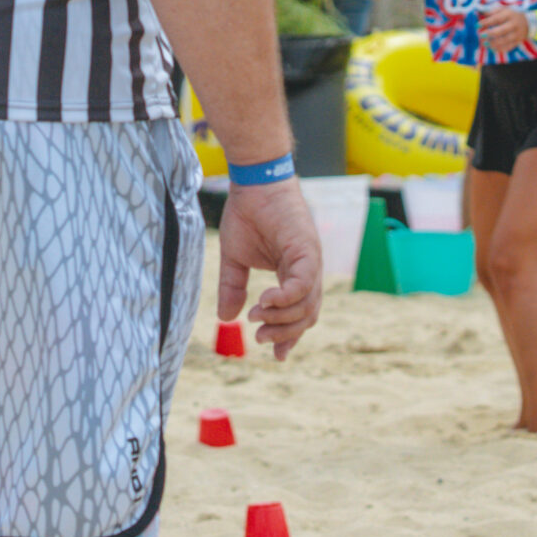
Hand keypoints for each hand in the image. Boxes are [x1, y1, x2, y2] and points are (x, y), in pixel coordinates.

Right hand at [215, 178, 321, 360]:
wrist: (253, 181)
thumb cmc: (247, 213)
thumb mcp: (234, 258)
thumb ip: (233, 288)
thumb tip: (226, 318)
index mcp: (295, 273)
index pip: (300, 313)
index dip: (289, 336)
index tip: (275, 355)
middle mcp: (307, 270)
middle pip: (308, 315)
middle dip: (285, 333)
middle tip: (259, 338)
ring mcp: (310, 260)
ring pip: (307, 304)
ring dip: (282, 318)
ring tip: (257, 318)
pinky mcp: (307, 249)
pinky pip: (303, 283)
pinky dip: (286, 298)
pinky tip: (265, 302)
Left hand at [477, 6, 532, 52]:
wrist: (528, 22)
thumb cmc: (511, 15)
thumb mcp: (504, 9)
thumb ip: (492, 11)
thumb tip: (480, 13)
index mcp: (510, 14)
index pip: (497, 18)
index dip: (486, 22)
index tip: (477, 25)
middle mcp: (514, 24)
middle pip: (502, 30)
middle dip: (490, 34)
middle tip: (481, 35)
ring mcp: (517, 34)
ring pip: (505, 40)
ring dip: (494, 43)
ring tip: (484, 43)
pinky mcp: (518, 41)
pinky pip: (508, 47)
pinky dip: (499, 49)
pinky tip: (491, 48)